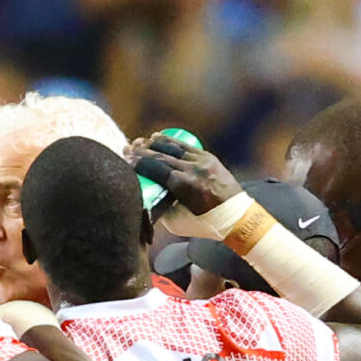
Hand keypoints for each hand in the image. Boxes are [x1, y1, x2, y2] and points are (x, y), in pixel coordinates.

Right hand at [127, 134, 241, 230]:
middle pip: (161, 156)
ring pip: (173, 147)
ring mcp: (202, 161)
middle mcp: (193, 170)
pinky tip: (158, 137)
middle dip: (141, 151)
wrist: (235, 215)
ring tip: (139, 142)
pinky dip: (170, 141)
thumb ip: (161, 207)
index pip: (156, 169)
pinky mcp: (208, 157)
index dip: (139, 163)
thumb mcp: (177, 221)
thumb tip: (145, 198)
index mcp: (184, 186)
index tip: (125, 160)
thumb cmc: (203, 223)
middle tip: (126, 148)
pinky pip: (185, 146)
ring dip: (153, 143)